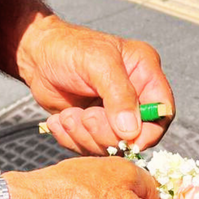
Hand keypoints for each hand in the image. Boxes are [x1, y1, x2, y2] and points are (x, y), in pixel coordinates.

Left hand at [20, 16, 174, 154]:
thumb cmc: (68, 48)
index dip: (148, 132)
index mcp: (146, 75)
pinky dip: (73, 139)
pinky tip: (62, 120)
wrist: (36, 56)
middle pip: (137, 136)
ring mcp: (114, 117)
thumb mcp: (98, 63)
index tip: (126, 137)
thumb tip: (132, 131)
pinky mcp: (95, 130)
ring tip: (69, 115)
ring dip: (86, 136)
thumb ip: (119, 95)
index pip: (162, 113)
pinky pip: (91, 149)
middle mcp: (135, 98)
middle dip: (107, 133)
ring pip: (112, 147)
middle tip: (85, 116)